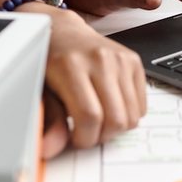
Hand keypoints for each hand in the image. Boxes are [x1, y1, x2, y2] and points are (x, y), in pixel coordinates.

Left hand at [17, 2, 146, 155]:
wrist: (62, 32)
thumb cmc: (47, 62)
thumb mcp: (40, 90)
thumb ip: (48, 120)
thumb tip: (50, 149)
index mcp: (70, 66)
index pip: (90, 116)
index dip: (84, 138)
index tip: (76, 140)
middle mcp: (99, 59)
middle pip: (115, 119)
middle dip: (101, 136)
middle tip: (87, 132)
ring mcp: (119, 58)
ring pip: (131, 115)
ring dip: (115, 128)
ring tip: (98, 120)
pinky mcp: (133, 61)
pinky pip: (141, 105)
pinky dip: (127, 115)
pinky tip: (109, 107)